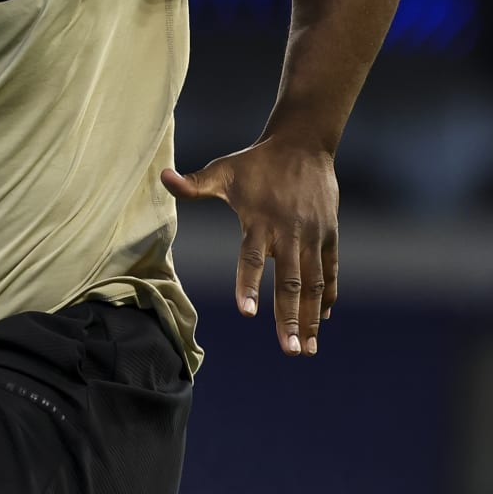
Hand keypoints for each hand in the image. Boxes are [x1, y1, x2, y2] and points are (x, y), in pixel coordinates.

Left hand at [161, 138, 338, 356]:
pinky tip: (324, 319)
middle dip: (290, 317)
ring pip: (313, 282)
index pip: (251, 257)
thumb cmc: (256, 161)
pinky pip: (329, 270)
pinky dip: (327, 294)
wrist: (303, 143)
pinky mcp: (329, 234)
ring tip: (308, 348)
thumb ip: (194, 184)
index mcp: (260, 220)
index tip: (248, 313)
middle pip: (289, 280)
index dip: (249, 284)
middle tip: (290, 350)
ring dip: (312, 316)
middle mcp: (289, 232)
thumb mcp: (223, 171)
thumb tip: (162, 177)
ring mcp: (312, 235)